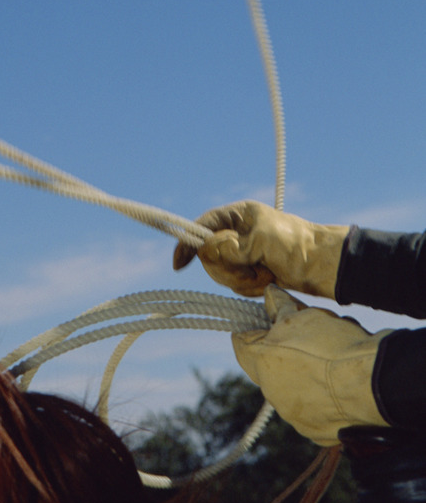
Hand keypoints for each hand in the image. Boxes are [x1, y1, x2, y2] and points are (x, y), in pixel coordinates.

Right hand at [172, 201, 347, 298]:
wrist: (322, 267)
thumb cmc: (295, 245)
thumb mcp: (260, 240)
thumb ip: (229, 247)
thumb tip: (206, 251)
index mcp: (238, 215)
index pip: (203, 226)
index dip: (188, 243)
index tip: (179, 265)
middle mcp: (237, 233)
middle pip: (209, 255)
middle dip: (227, 268)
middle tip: (249, 269)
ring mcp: (244, 253)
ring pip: (222, 273)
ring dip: (242, 279)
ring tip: (264, 275)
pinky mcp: (251, 271)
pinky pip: (235, 284)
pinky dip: (250, 287)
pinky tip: (268, 281)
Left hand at [232, 286, 389, 445]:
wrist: (373, 384)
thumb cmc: (334, 347)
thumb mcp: (303, 317)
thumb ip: (280, 307)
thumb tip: (269, 295)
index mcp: (261, 362)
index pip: (241, 342)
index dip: (253, 328)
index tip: (267, 320)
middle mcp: (272, 393)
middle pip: (268, 365)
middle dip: (283, 350)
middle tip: (309, 335)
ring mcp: (293, 416)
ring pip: (292, 388)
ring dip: (304, 374)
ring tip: (332, 360)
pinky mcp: (316, 432)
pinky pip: (315, 410)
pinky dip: (324, 398)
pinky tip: (341, 384)